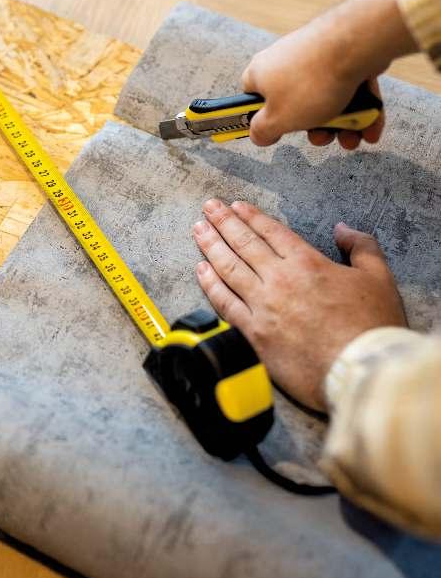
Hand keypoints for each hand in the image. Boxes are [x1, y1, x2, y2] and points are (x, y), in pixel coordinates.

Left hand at [193, 199, 406, 410]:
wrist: (360, 371)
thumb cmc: (372, 327)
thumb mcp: (379, 278)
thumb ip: (362, 247)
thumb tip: (343, 229)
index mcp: (307, 263)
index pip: (271, 231)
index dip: (251, 216)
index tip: (235, 206)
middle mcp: (279, 280)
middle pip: (244, 244)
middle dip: (223, 222)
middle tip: (208, 207)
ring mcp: (262, 307)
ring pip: (228, 269)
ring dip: (211, 246)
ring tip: (198, 230)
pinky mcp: (253, 334)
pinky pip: (224, 304)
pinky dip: (210, 285)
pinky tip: (201, 271)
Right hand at [243, 0, 416, 149]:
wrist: (356, 45)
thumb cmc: (310, 83)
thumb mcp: (278, 119)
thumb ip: (262, 131)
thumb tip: (256, 135)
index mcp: (261, 74)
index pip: (251, 97)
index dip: (262, 117)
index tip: (277, 132)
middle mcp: (285, 61)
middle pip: (296, 103)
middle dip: (314, 129)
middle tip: (325, 138)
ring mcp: (316, 56)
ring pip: (326, 98)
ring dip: (340, 124)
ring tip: (353, 137)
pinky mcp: (344, 54)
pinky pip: (349, 87)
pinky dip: (359, 108)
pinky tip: (370, 126)